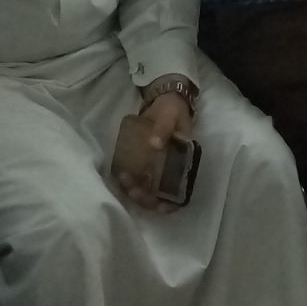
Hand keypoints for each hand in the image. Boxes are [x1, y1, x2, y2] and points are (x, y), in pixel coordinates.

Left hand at [110, 93, 195, 211]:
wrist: (164, 99)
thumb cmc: (172, 108)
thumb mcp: (170, 115)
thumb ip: (163, 129)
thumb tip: (155, 145)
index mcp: (186, 162)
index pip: (181, 192)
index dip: (170, 204)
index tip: (157, 206)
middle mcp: (174, 169)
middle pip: (162, 196)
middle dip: (146, 198)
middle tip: (130, 187)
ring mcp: (160, 167)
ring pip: (150, 190)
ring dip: (136, 192)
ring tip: (123, 180)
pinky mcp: (147, 162)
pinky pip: (140, 178)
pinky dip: (132, 182)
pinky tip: (121, 176)